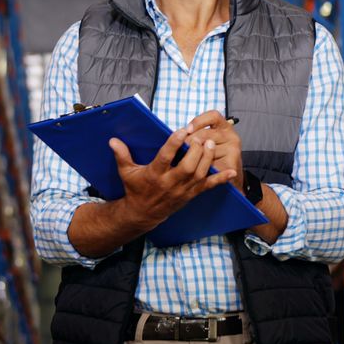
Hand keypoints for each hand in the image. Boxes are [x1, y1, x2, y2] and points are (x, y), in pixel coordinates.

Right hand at [109, 128, 236, 231]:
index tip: (182, 130)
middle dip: (196, 151)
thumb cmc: (135, 189)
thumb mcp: (126, 172)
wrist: (143, 213)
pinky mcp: (191, 194)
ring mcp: (183, 190)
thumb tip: (113, 140)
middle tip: (200, 136)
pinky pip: (208, 187)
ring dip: (207, 159)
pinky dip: (221, 179)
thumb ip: (122, 155)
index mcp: (154, 174)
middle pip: (187, 167)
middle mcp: (170, 183)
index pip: (166, 157)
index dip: (174, 143)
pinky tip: (231, 171)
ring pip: (199, 174)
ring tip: (210, 142)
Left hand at [185, 111, 243, 191]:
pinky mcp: (232, 164)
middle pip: (206, 134)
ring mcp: (233, 150)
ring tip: (184, 160)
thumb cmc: (212, 154)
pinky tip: (195, 170)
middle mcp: (232, 136)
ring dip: (193, 156)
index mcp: (225, 126)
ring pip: (207, 150)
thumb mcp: (206, 140)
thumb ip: (196, 135)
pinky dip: (202, 168)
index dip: (198, 121)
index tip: (187, 130)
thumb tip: (179, 135)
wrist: (228, 175)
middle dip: (189, 141)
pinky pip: (212, 165)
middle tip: (179, 149)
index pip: (213, 116)